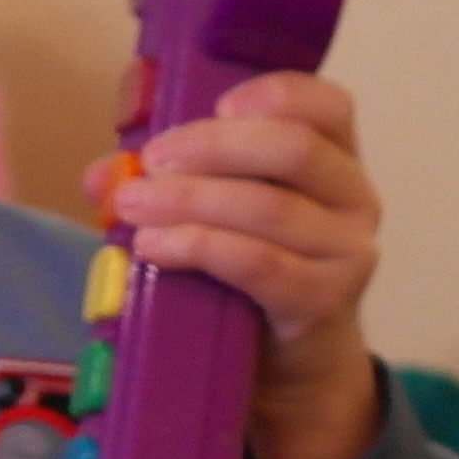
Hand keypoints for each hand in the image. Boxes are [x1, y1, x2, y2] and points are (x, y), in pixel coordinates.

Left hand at [88, 70, 384, 458]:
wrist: (291, 365)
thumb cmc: (253, 272)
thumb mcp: (221, 214)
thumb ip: (170, 182)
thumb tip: (103, 175)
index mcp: (337, 158)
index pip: (328, 105)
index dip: (276, 93)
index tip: (217, 104)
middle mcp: (355, 199)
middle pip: (292, 149)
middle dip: (211, 148)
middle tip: (151, 162)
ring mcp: (347, 253)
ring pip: (269, 209)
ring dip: (190, 201)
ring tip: (135, 205)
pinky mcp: (323, 301)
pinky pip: (259, 264)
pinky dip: (199, 247)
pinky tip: (154, 247)